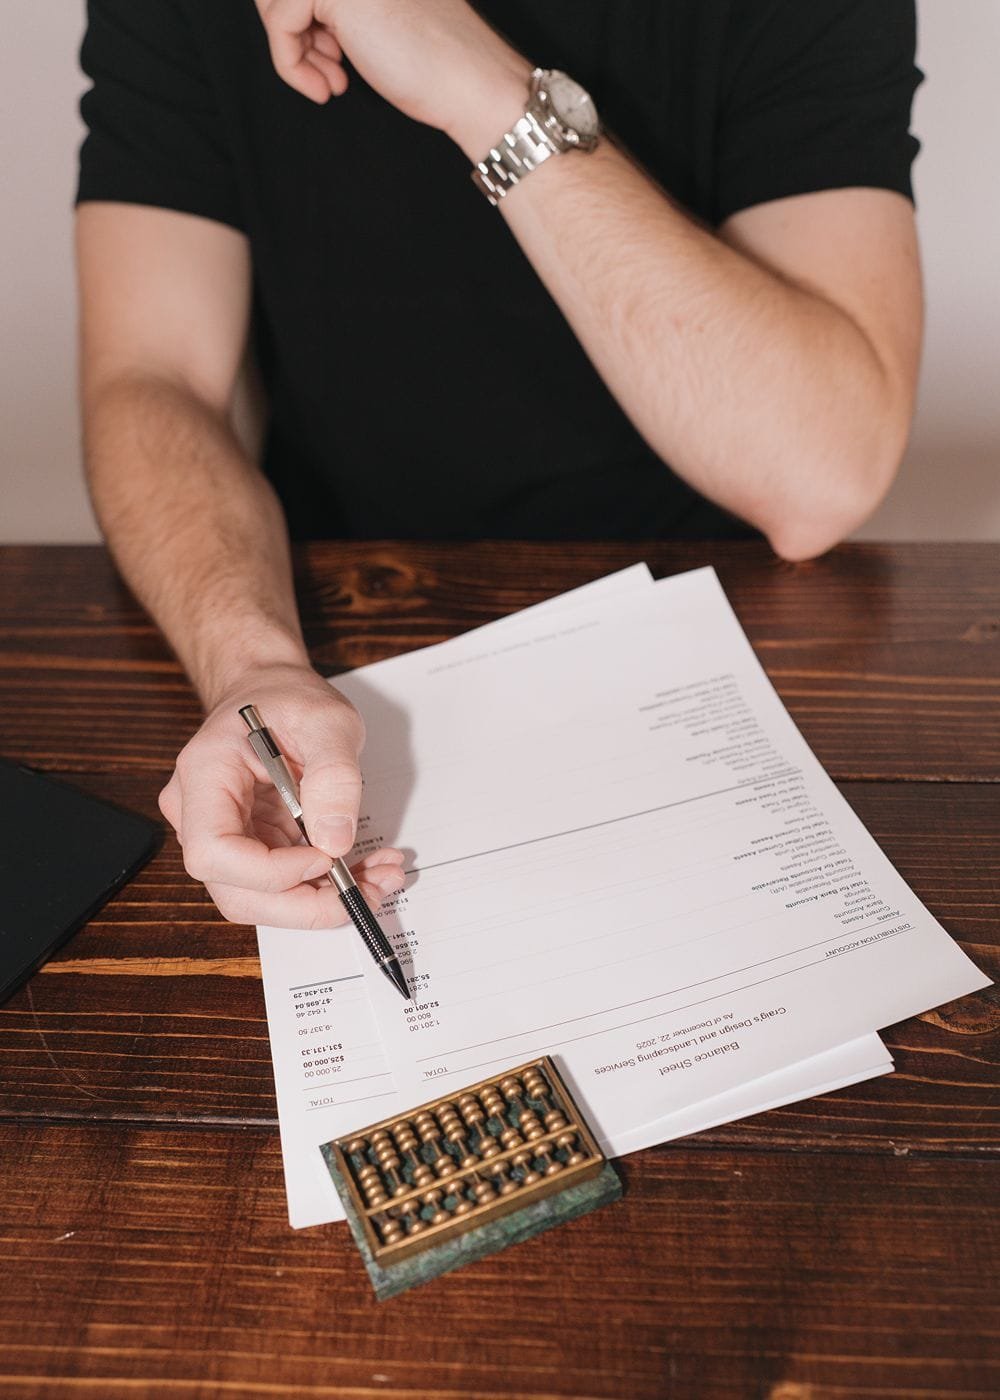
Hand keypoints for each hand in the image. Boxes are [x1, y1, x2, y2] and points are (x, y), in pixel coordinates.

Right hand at [158, 661, 405, 928]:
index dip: (269, 872)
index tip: (325, 857)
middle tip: (370, 891)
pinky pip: (281, 885)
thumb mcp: (327, 720)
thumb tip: (335, 840)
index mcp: (204, 774)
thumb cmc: (288, 699)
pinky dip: (325, 887)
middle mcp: (198, 814)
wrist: (272, 693)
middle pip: (236, 892)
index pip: (214, 851)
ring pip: (261, 899)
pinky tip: (365, 870)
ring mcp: (221, 835)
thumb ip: (333, 775)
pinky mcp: (249, 847)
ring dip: (322, 902)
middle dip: (307, 904)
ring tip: (379, 879)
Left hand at [254, 0, 530, 151]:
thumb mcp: (374, 17)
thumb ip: (337, 5)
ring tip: (329, 80)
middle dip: (292, 30)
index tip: (325, 53)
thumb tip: (284, 10)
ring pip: (274, 2)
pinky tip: (326, 88)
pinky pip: (279, 27)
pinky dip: (292, 66)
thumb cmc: (434, 63)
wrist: (470, 83)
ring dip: (294, 50)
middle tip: (326, 68)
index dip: (298, 17)